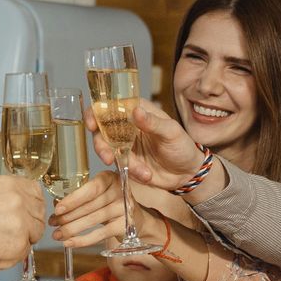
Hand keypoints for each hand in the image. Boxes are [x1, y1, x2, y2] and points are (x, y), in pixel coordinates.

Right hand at [0, 175, 44, 270]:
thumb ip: (4, 193)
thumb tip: (20, 198)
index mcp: (8, 185)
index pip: (36, 190)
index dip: (31, 201)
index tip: (27, 208)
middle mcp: (17, 201)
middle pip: (39, 211)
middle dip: (29, 219)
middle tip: (11, 227)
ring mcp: (21, 224)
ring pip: (36, 231)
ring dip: (24, 236)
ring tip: (1, 238)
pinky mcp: (19, 245)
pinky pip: (26, 249)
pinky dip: (15, 251)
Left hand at [50, 172, 124, 245]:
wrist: (134, 219)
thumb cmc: (110, 203)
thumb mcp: (98, 194)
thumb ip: (80, 197)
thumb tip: (56, 207)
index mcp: (110, 178)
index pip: (90, 189)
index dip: (73, 200)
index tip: (58, 209)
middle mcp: (120, 190)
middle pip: (89, 205)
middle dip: (67, 216)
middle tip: (53, 223)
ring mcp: (125, 208)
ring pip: (92, 220)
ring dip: (71, 229)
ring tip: (58, 234)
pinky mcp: (126, 225)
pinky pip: (100, 234)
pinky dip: (82, 240)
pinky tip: (70, 242)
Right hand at [89, 101, 210, 193]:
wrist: (188, 173)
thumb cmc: (182, 146)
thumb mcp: (171, 132)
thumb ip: (152, 122)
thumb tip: (135, 111)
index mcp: (137, 111)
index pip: (110, 106)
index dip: (95, 113)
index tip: (92, 124)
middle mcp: (126, 126)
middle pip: (101, 129)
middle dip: (101, 145)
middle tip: (108, 157)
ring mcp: (124, 145)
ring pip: (106, 149)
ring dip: (115, 160)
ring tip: (137, 170)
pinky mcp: (126, 161)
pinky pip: (118, 165)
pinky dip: (130, 171)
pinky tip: (146, 174)